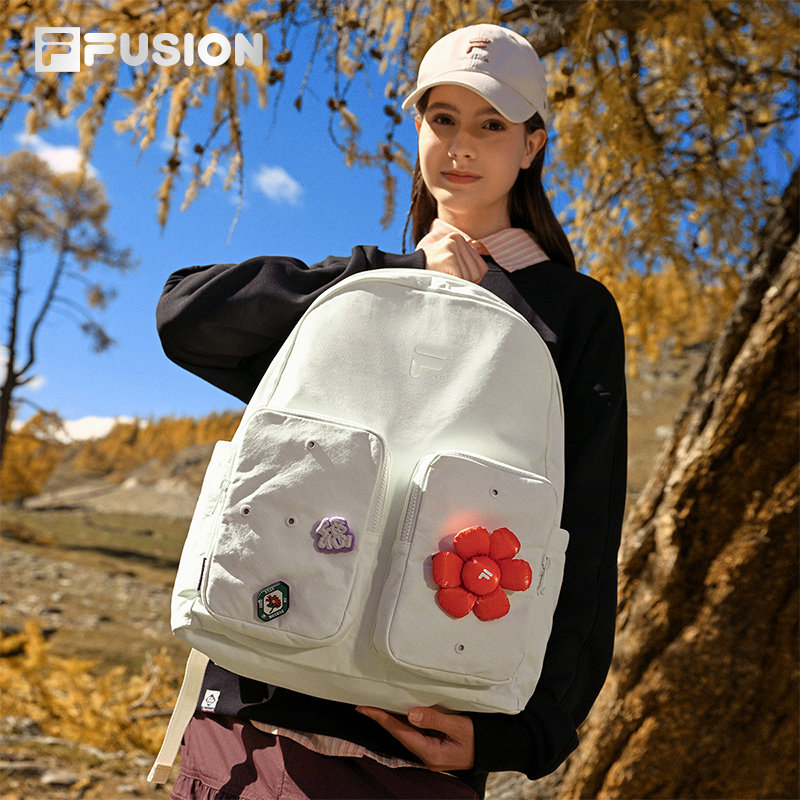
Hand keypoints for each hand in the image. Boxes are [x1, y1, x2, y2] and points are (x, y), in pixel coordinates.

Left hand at [355, 705, 474, 771]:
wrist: (496, 748)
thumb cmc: (480, 737)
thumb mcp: (459, 725)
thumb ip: (434, 719)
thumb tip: (411, 713)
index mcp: (431, 753)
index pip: (400, 732)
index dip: (381, 718)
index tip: (364, 708)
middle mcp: (427, 756)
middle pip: (399, 734)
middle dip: (382, 718)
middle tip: (364, 704)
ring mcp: (431, 753)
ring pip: (406, 733)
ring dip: (392, 719)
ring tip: (377, 705)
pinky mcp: (435, 747)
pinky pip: (416, 733)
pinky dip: (405, 721)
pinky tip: (399, 712)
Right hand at [420, 232, 488, 283]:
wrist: (409, 270)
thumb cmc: (432, 269)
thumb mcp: (451, 260)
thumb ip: (466, 263)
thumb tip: (481, 274)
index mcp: (459, 238)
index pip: (481, 266)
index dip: (472, 279)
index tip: (459, 279)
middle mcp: (457, 239)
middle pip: (477, 272)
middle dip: (466, 282)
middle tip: (450, 279)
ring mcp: (453, 247)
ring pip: (471, 276)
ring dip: (459, 283)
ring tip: (445, 276)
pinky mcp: (449, 257)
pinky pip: (462, 278)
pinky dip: (454, 283)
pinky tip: (443, 277)